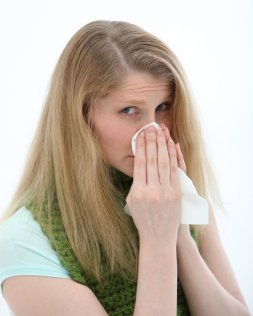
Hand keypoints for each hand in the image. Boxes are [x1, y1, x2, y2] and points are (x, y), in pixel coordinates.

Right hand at [126, 125, 181, 244]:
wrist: (159, 237)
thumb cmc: (142, 218)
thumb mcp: (132, 201)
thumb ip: (136, 182)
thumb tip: (140, 162)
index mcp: (138, 192)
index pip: (140, 163)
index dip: (141, 147)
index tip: (141, 134)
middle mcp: (152, 191)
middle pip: (152, 159)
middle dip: (152, 141)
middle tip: (150, 127)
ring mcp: (167, 192)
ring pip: (165, 162)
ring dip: (162, 144)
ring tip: (161, 131)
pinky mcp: (178, 194)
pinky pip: (175, 170)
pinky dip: (174, 156)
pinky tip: (171, 145)